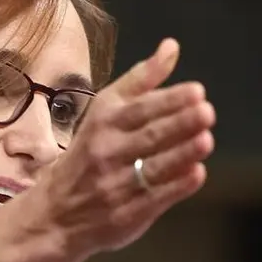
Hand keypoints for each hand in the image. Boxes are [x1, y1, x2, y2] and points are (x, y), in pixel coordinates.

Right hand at [1, 38, 214, 261]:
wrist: (55, 212)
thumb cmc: (91, 151)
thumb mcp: (106, 110)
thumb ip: (142, 80)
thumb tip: (172, 46)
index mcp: (105, 122)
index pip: (140, 109)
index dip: (169, 100)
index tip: (197, 91)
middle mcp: (108, 151)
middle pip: (148, 136)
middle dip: (179, 124)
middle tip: (207, 112)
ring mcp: (116, 185)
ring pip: (153, 167)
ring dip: (181, 154)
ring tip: (206, 140)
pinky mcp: (126, 214)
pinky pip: (154, 198)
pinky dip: (176, 186)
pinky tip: (197, 173)